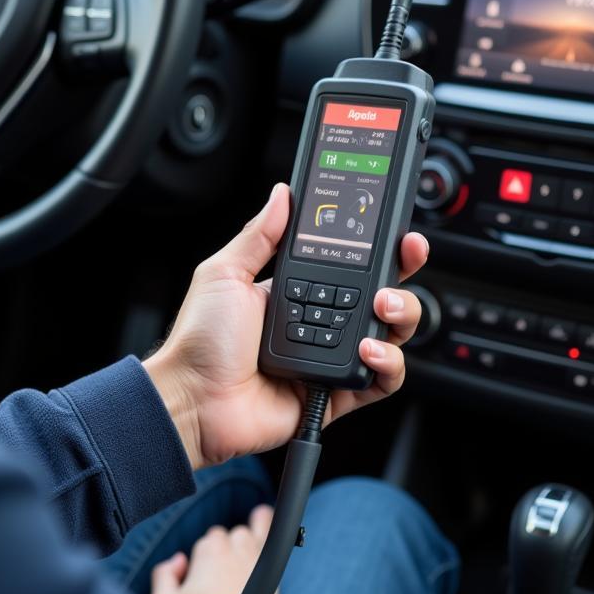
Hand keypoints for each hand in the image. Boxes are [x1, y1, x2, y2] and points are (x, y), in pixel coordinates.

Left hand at [143, 183, 428, 468]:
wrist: (193, 399)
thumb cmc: (200, 341)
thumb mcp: (225, 273)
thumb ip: (259, 234)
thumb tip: (281, 195)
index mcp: (298, 291)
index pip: (352, 264)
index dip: (379, 249)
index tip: (395, 233)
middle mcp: (320, 323)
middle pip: (381, 295)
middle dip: (400, 276)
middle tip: (401, 261)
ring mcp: (330, 358)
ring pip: (390, 334)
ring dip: (399, 316)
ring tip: (380, 308)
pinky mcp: (337, 394)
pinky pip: (381, 381)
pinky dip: (388, 364)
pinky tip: (369, 350)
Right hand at [149, 505, 275, 593]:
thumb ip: (164, 575)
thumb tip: (178, 561)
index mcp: (208, 551)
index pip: (208, 541)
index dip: (203, 558)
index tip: (200, 577)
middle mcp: (235, 550)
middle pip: (232, 536)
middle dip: (227, 547)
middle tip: (222, 570)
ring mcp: (258, 563)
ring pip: (255, 535)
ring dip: (252, 533)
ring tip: (259, 520)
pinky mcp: (274, 580)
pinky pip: (276, 545)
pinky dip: (274, 534)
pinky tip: (274, 529)